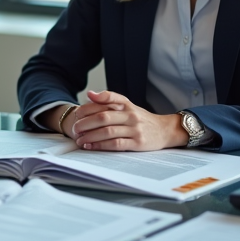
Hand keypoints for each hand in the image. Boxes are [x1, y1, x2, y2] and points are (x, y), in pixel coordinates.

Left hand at [66, 90, 188, 151]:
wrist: (165, 130)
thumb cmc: (141, 119)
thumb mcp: (128, 106)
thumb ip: (110, 100)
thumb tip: (90, 94)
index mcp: (127, 104)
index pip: (107, 99)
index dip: (89, 105)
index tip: (77, 113)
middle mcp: (130, 115)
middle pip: (103, 117)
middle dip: (85, 123)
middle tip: (74, 129)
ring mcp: (134, 129)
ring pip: (108, 131)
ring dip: (90, 136)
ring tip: (79, 140)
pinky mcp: (137, 143)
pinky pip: (116, 144)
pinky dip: (100, 145)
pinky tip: (90, 146)